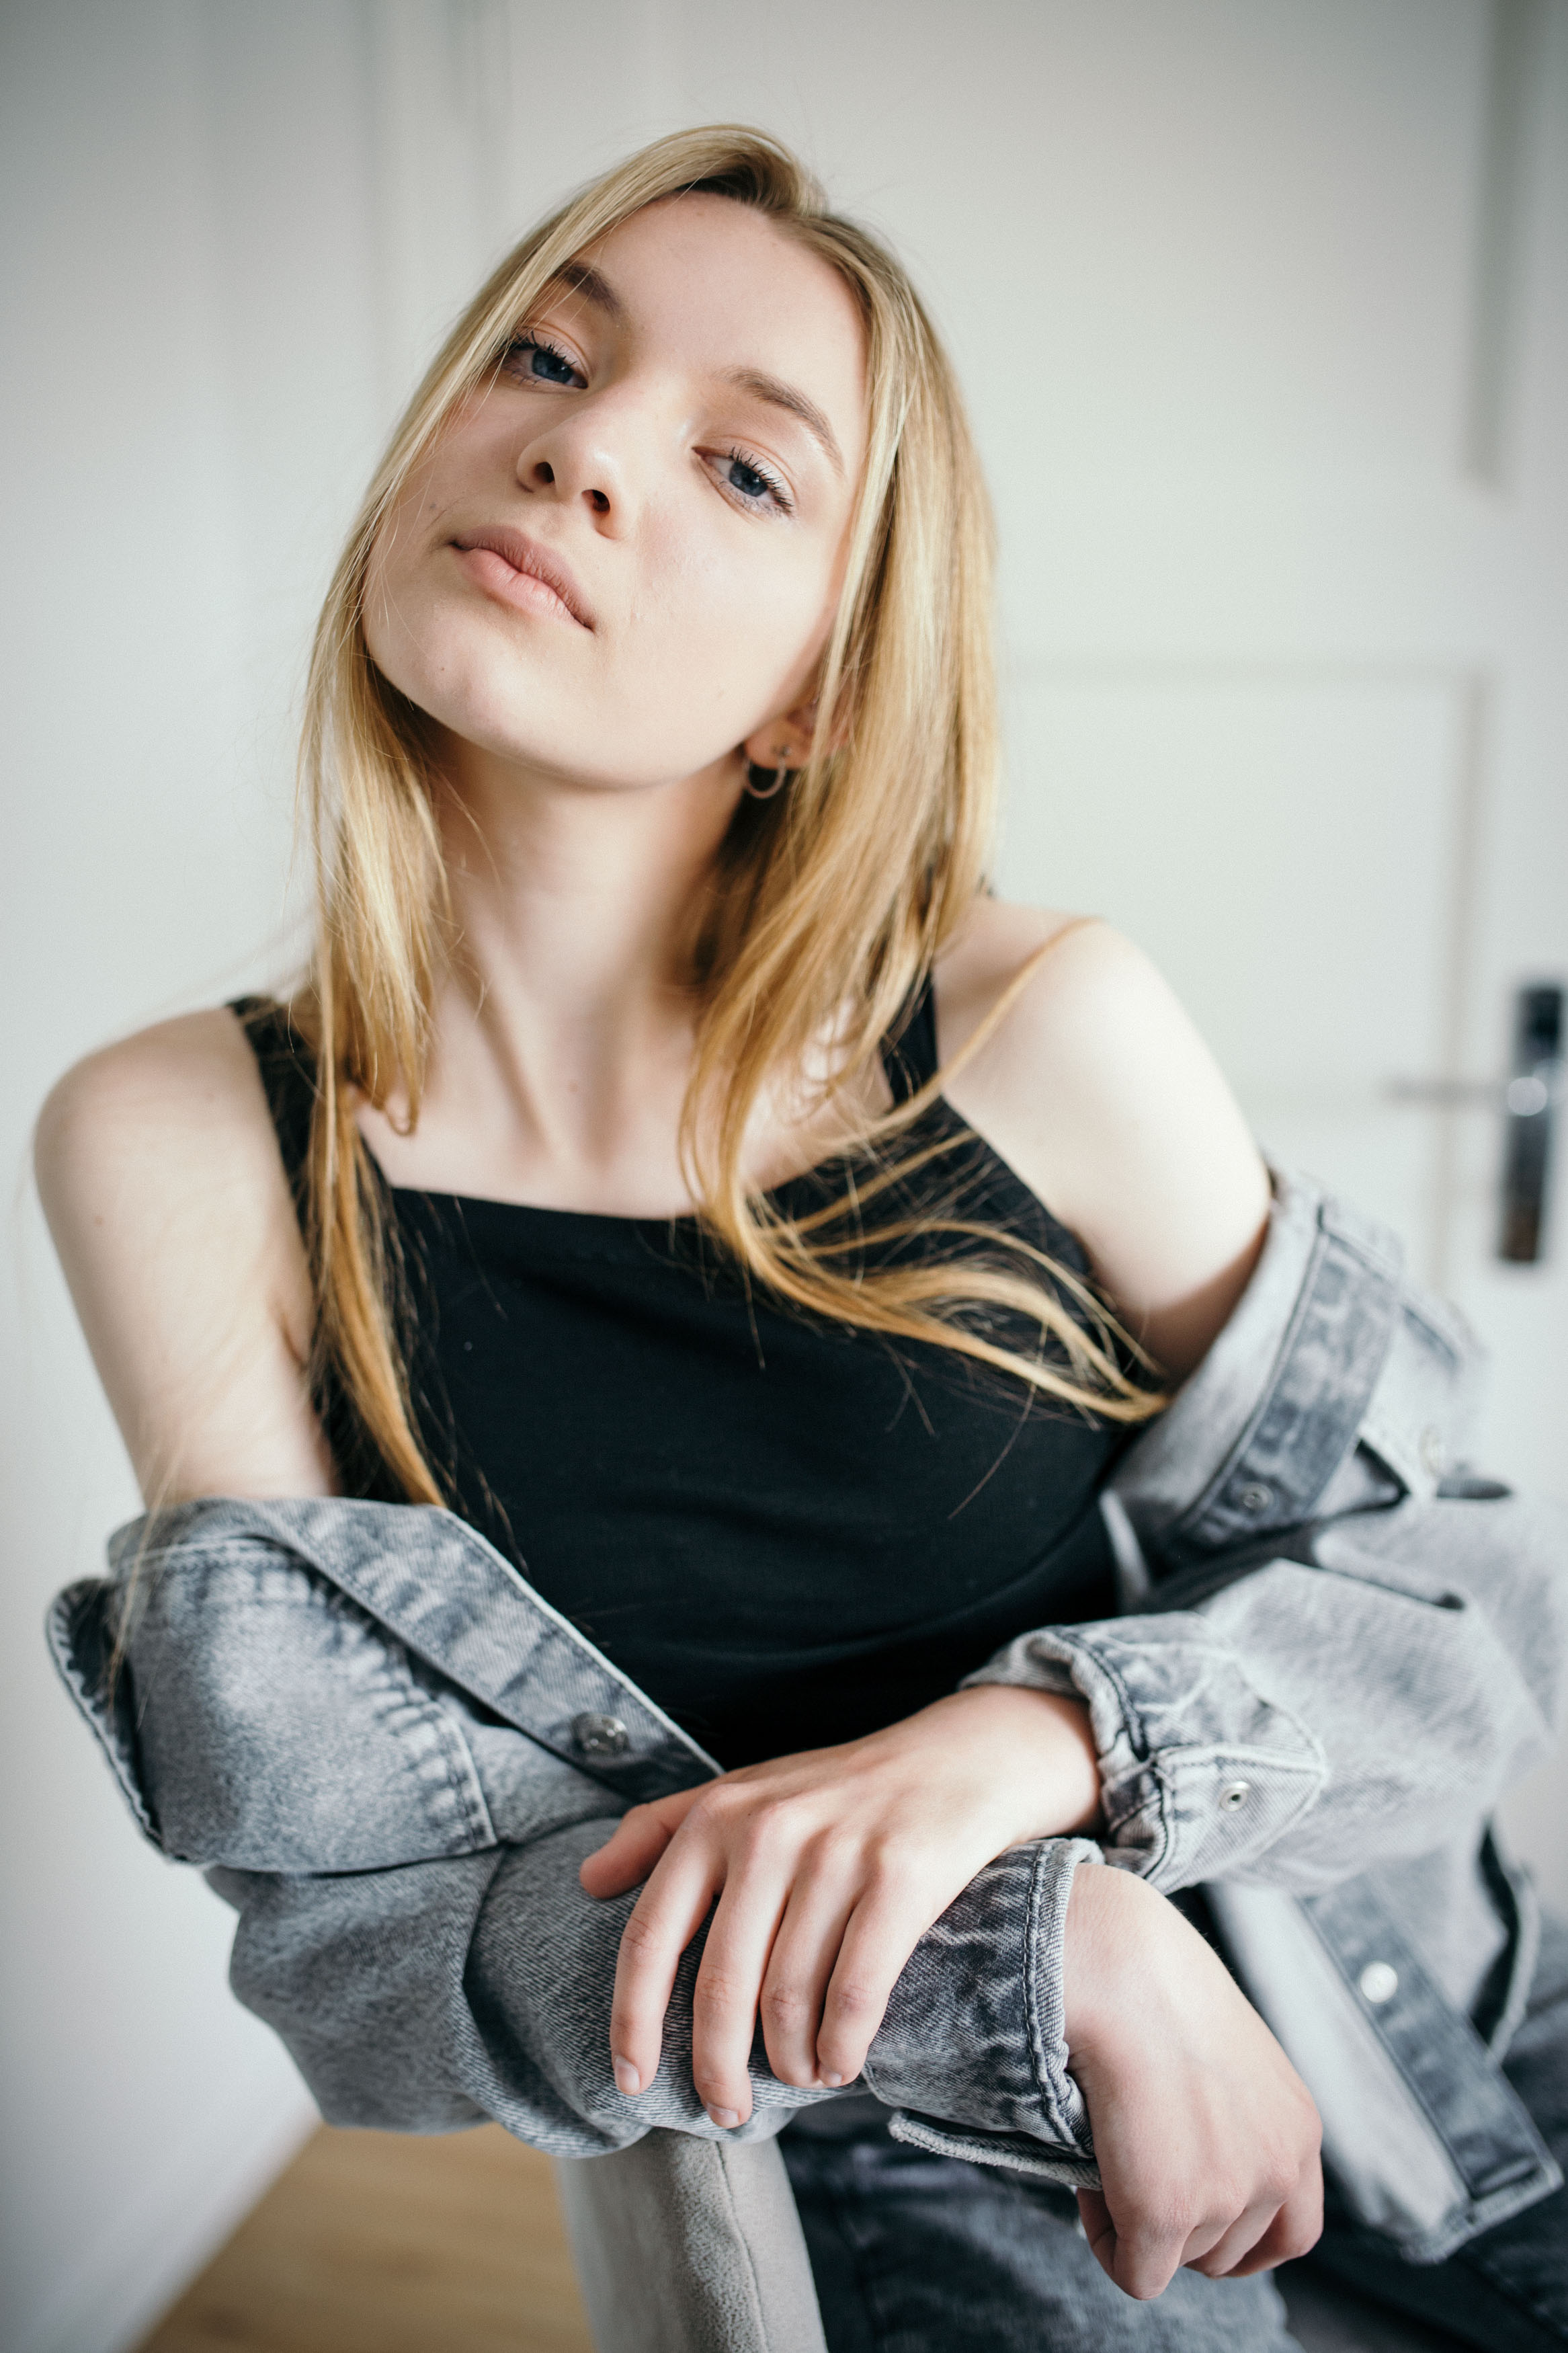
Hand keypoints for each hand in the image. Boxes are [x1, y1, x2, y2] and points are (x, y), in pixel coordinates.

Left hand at [579, 1684, 1100, 2126]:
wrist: (957, 1758)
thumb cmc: (836, 1789)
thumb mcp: (741, 1789)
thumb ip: (659, 1828)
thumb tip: (586, 1880)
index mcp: (717, 1816)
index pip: (650, 1935)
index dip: (632, 2019)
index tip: (629, 2079)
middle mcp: (767, 1833)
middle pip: (719, 1985)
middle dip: (714, 2067)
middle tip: (724, 2109)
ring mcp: (835, 1856)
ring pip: (788, 1999)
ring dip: (789, 2060)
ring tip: (797, 2075)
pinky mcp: (899, 1880)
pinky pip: (854, 1992)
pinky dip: (841, 2045)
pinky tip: (839, 2063)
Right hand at [1064, 1865, 1322, 2298]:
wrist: (1116, 1963)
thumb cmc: (1150, 1982)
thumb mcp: (1222, 2052)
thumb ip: (1230, 2115)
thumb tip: (1189, 2157)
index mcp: (1299, 2128)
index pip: (1293, 2233)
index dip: (1235, 2233)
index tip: (1188, 2208)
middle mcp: (1282, 2167)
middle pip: (1229, 2253)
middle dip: (1178, 2224)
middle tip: (1131, 2157)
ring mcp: (1231, 2193)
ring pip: (1178, 2259)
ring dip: (1139, 2221)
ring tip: (1111, 2144)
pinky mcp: (1172, 2211)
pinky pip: (1136, 2273)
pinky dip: (1105, 2237)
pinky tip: (1089, 2170)